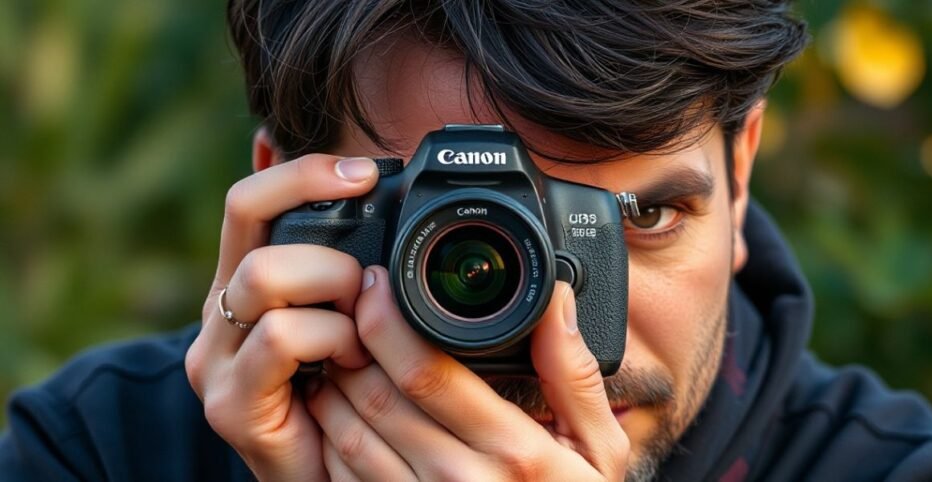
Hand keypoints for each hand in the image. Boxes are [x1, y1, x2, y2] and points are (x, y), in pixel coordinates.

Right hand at [185, 155, 380, 480]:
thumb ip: (357, 272)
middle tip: (368, 290)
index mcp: (246, 282)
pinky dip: (329, 339)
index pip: (252, 198)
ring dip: (332, 289)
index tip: (366, 171)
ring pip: (264, 273)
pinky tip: (352, 363)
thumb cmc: (349, 396)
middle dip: (328, 240)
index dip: (303, 171)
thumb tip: (393, 206)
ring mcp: (218, 357)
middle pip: (248, 216)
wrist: (326, 479)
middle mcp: (221, 311)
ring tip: (362, 333)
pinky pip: (280, 337)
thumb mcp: (355, 318)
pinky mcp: (231, 402)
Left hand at [306, 266, 630, 480]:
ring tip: (339, 356)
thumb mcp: (598, 450)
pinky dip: (331, 436)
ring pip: (348, 436)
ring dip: (333, 388)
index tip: (375, 287)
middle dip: (351, 346)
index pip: (427, 374)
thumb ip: (573, 374)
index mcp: (514, 452)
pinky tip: (339, 410)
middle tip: (346, 312)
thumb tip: (555, 300)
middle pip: (375, 398)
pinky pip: (342, 477)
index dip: (386, 321)